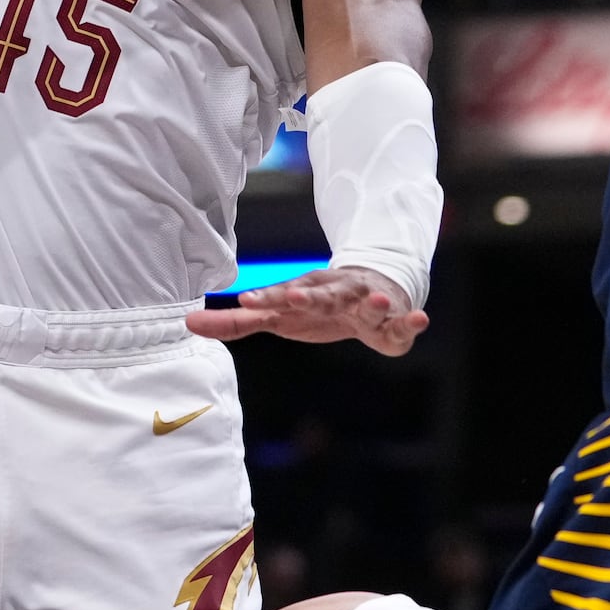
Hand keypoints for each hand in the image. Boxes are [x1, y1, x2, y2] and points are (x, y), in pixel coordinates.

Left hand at [186, 266, 427, 356]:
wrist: (371, 286)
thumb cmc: (316, 306)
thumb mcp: (278, 315)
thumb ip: (236, 323)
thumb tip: (187, 322)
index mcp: (305, 294)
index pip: (281, 296)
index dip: (265, 299)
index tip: (245, 301)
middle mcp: (334, 293)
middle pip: (321, 294)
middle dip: (309, 296)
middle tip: (293, 296)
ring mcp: (365, 303)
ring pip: (367, 301)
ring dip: (372, 300)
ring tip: (378, 298)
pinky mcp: (392, 318)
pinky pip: (404, 322)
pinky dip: (412, 321)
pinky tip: (422, 320)